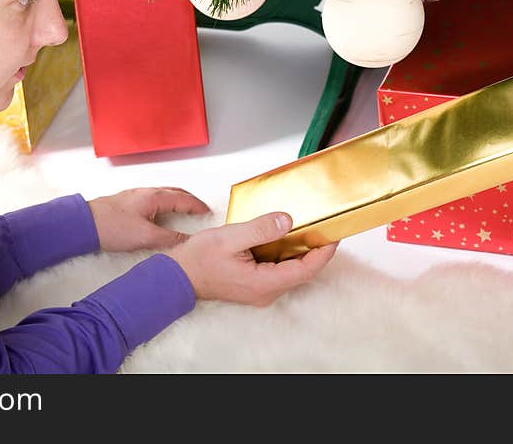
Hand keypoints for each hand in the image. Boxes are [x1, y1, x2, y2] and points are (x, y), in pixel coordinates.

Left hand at [88, 187, 211, 252]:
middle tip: (200, 210)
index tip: (208, 212)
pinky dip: (165, 204)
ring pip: (164, 194)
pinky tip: (160, 214)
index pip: (184, 199)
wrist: (84, 223)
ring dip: (177, 201)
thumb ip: (169, 239)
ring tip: (184, 211)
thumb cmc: (110, 226)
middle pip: (175, 192)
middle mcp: (146, 192)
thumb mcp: (145, 236)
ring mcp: (136, 195)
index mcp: (154, 196)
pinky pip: (154, 198)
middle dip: (190, 200)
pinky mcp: (128, 202)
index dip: (198, 206)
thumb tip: (188, 241)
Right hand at [167, 212, 337, 306]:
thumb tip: (287, 221)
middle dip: (315, 250)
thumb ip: (261, 229)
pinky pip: (279, 271)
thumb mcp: (231, 237)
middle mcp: (266, 291)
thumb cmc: (200, 259)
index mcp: (263, 283)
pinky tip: (284, 238)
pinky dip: (286, 255)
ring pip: (291, 271)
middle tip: (323, 227)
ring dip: (300, 252)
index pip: (305, 269)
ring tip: (307, 229)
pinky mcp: (255, 286)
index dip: (323, 252)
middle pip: (302, 272)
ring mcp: (261, 291)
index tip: (333, 235)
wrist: (178, 276)